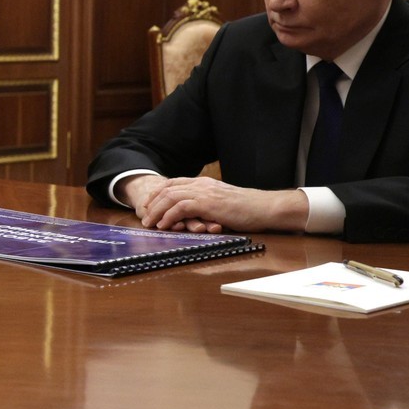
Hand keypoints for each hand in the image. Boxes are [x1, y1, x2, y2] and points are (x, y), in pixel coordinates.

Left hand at [132, 176, 309, 234]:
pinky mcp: (207, 203)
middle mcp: (201, 185)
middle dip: (152, 203)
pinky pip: (180, 208)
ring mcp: (204, 193)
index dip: (158, 193)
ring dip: (156, 211)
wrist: (264, 207)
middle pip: (167, 189)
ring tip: (148, 223)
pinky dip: (169, 216)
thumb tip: (195, 215)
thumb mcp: (223, 203)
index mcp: (204, 183)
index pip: (174, 183)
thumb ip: (207, 205)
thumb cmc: (248, 209)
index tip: (149, 204)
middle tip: (144, 216)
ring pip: (170, 197)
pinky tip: (163, 225)